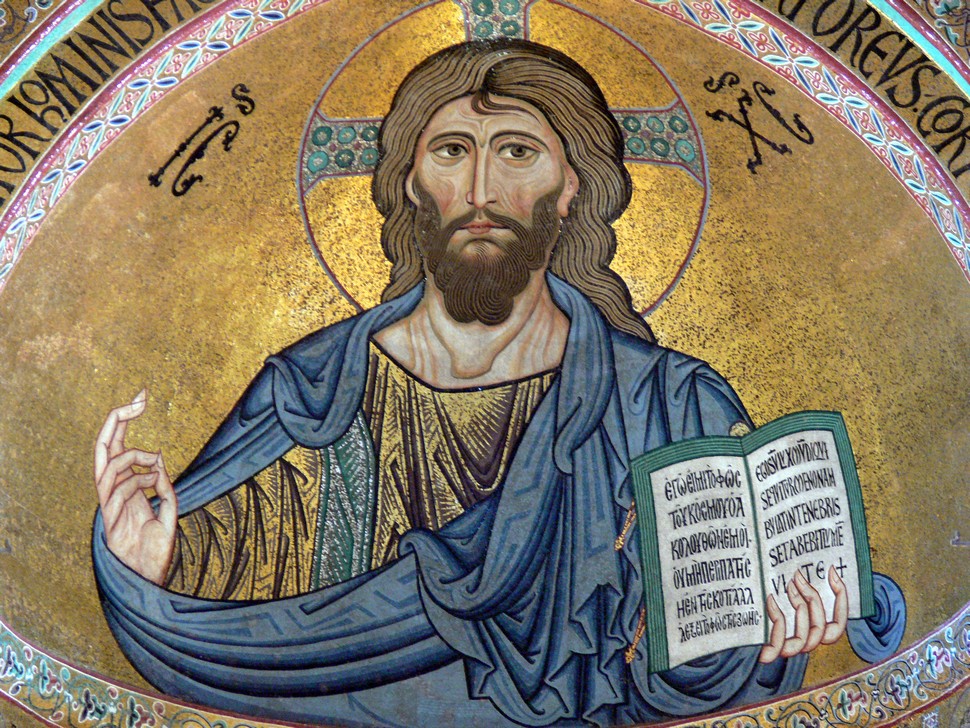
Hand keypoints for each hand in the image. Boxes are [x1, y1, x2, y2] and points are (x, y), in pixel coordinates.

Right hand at [94, 390, 176, 584]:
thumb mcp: (169, 511)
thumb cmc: (156, 549)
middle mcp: (114, 492)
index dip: (125, 420)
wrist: (149, 579)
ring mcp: (109, 506)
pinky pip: (115, 493)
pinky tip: (154, 484)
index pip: (118, 445)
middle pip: (103, 449)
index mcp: (126, 486)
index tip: (142, 396)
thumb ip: (165, 487)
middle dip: (117, 420)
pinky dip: (136, 483)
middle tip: (137, 400)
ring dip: (134, 457)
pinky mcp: (110, 523)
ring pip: (107, 468)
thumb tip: (159, 461)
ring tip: (156, 458)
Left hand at [759, 567, 847, 662]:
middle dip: (815, 599)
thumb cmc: (755, 600)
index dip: (840, 600)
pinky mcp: (769, 654)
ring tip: (788, 585)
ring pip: (806, 638)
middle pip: (825, 631)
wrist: (728, 623)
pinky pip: (781, 643)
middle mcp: (802, 643)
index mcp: (810, 631)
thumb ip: (798, 584)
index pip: (837, 625)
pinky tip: (770, 599)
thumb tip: (813, 564)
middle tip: (798, 575)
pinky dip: (778, 619)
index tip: (833, 571)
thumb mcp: (779, 588)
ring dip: (800, 607)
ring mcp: (785, 649)